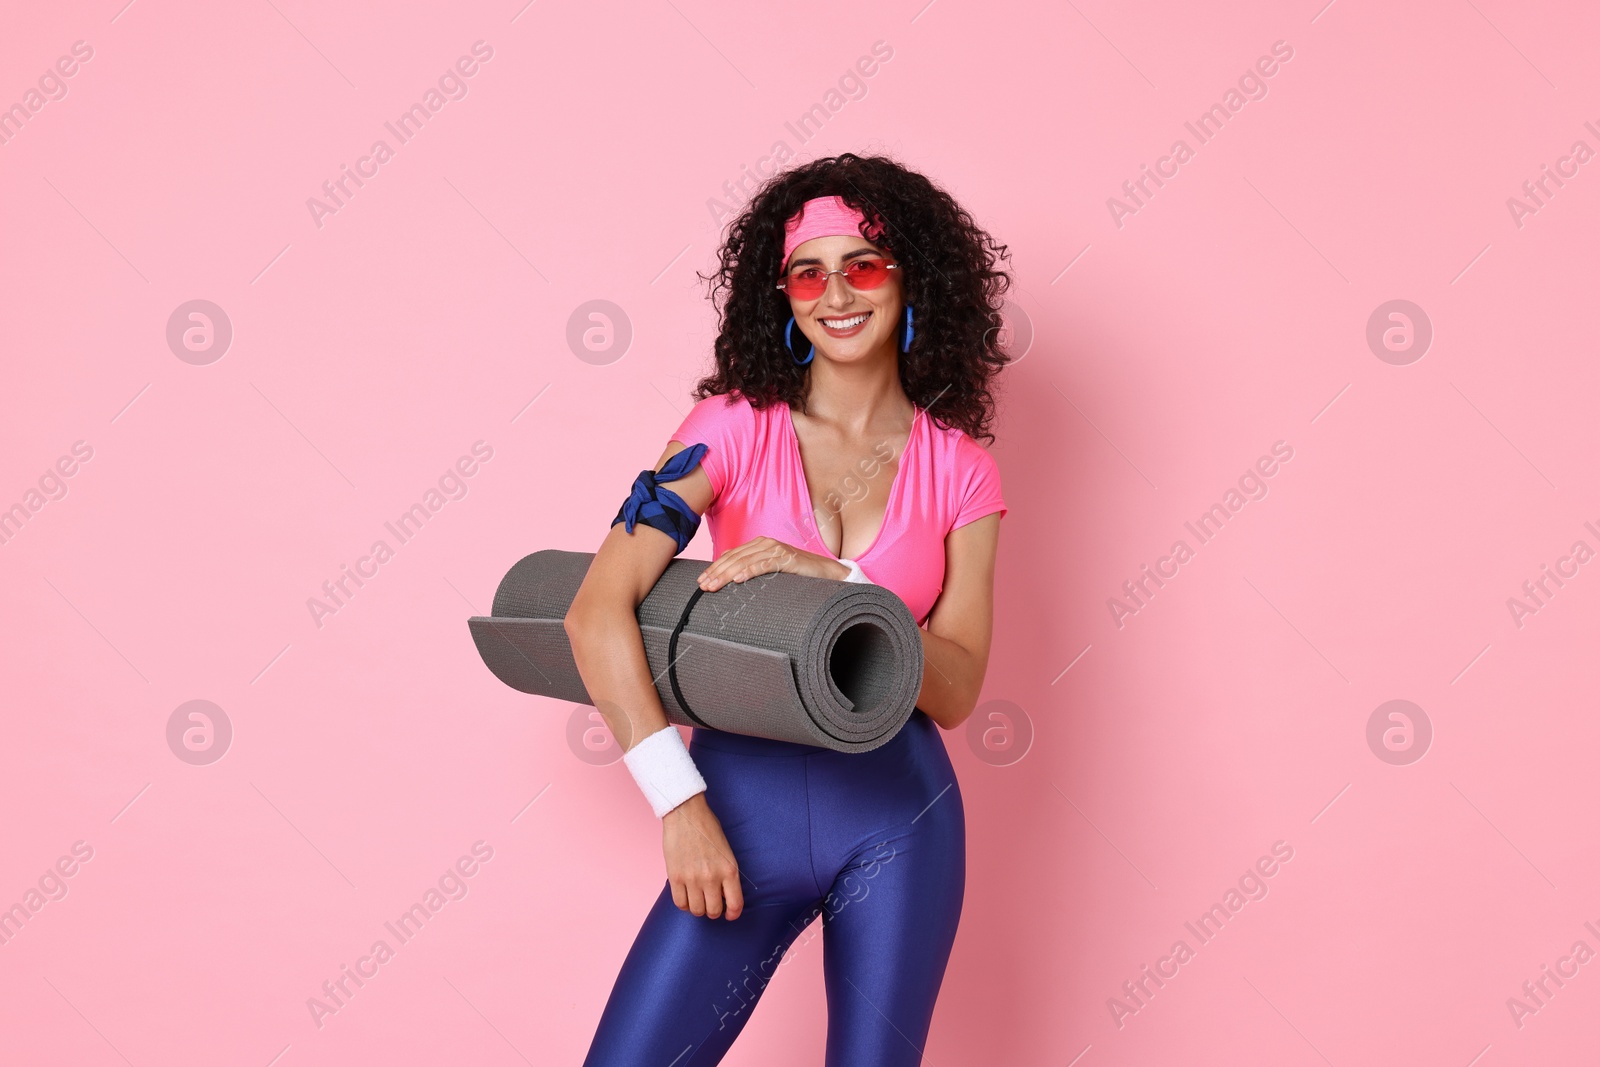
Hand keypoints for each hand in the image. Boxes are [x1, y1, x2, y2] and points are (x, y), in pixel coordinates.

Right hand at [662, 793, 743, 919]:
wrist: (686, 814)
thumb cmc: (708, 829)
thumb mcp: (726, 852)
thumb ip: (726, 874)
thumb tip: (723, 896)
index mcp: (729, 870)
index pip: (735, 904)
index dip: (732, 914)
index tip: (729, 914)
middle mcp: (712, 877)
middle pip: (714, 911)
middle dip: (713, 911)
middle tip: (711, 903)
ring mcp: (692, 878)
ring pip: (697, 910)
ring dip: (698, 908)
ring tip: (697, 898)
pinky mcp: (675, 877)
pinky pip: (680, 903)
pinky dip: (684, 904)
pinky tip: (686, 896)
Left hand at [696, 536, 846, 590]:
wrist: (826, 572)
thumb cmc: (797, 572)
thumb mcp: (771, 567)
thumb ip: (753, 565)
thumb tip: (729, 569)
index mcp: (759, 544)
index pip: (731, 555)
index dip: (714, 567)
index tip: (701, 581)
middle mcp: (766, 544)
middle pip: (734, 558)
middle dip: (716, 572)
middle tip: (703, 586)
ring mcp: (776, 550)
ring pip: (745, 561)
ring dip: (727, 574)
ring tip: (714, 585)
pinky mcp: (787, 559)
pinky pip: (764, 565)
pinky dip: (750, 571)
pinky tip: (738, 579)